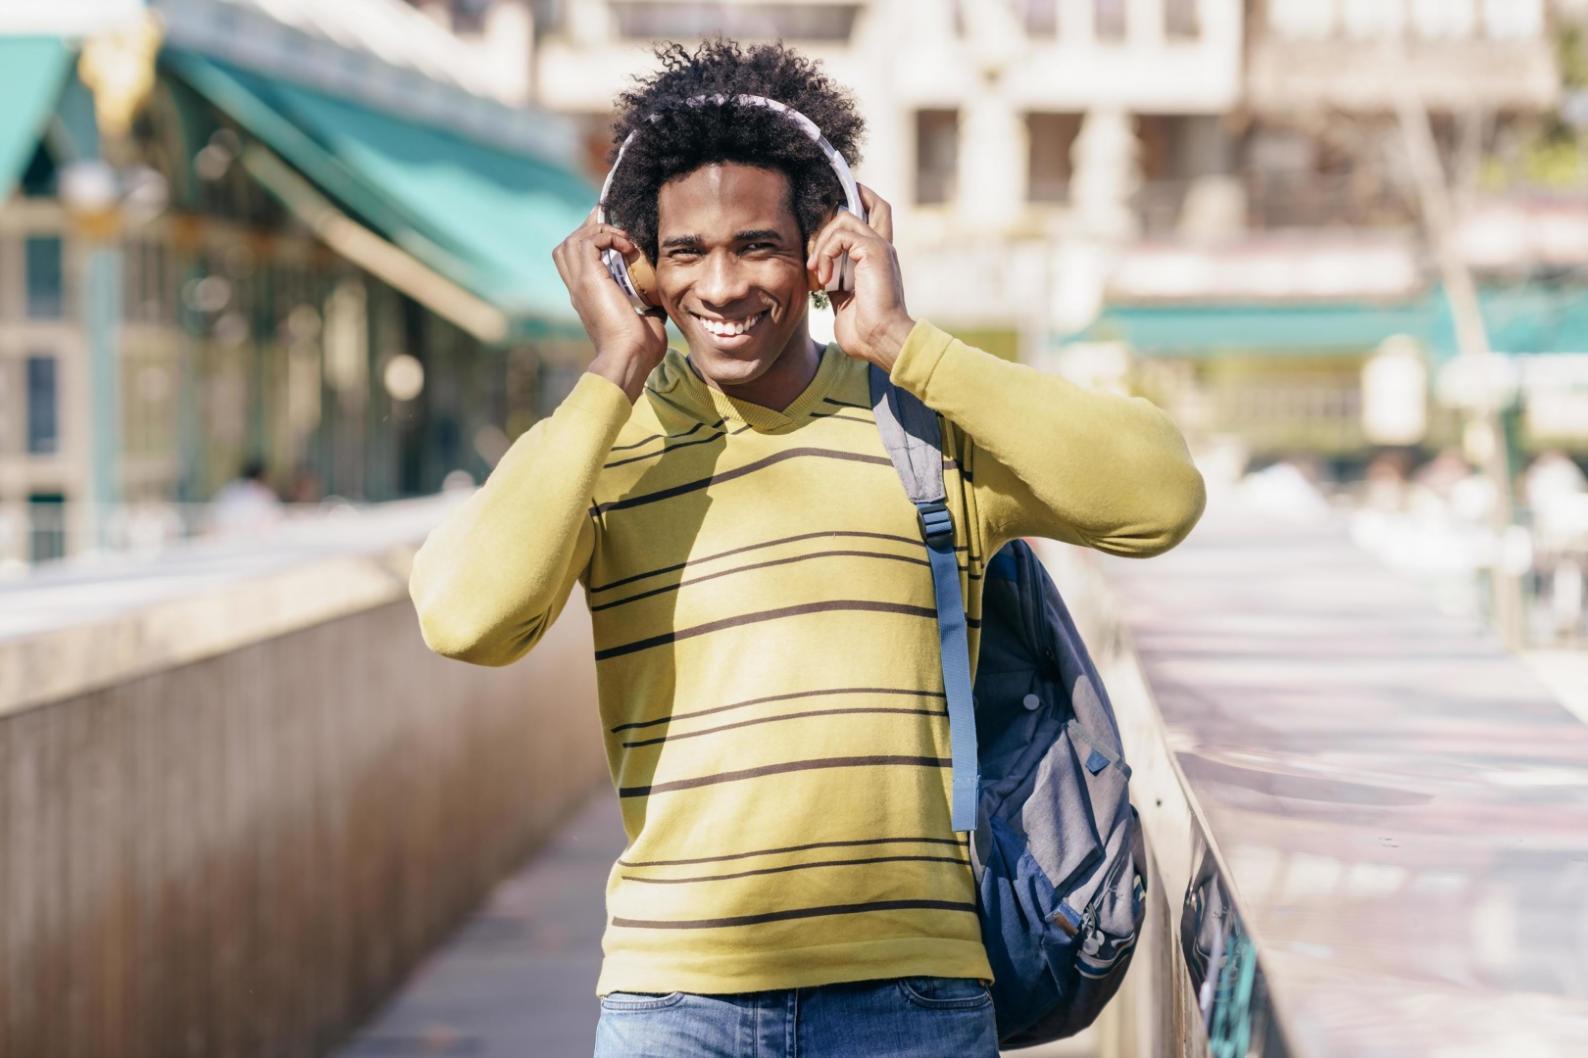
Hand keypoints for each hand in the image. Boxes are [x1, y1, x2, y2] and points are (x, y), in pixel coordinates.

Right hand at [552, 208, 667, 401]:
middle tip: (617, 230)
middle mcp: (578, 288)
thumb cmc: (639, 350)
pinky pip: (589, 242)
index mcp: (587, 297)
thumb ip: (650, 308)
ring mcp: (580, 283)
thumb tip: (662, 302)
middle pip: (568, 245)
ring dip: (598, 231)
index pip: (576, 261)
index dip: (592, 243)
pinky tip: (628, 246)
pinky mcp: (588, 279)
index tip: (618, 236)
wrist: (628, 359)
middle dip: (591, 231)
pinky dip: (607, 236)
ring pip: (573, 240)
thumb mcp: (648, 322)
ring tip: (623, 238)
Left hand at [806, 185, 914, 371]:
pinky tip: (823, 278)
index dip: (853, 211)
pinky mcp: (874, 250)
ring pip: (844, 218)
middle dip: (838, 209)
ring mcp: (879, 247)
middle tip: (816, 247)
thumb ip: (835, 283)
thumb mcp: (843, 302)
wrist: (881, 340)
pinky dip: (825, 254)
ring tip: (816, 271)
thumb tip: (820, 278)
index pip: (873, 218)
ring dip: (821, 243)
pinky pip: (841, 235)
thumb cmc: (865, 332)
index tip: (823, 229)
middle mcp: (881, 248)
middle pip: (872, 202)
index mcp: (877, 259)